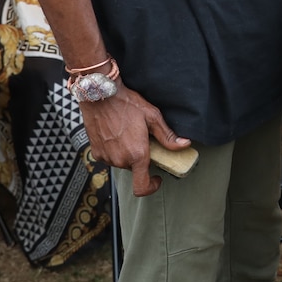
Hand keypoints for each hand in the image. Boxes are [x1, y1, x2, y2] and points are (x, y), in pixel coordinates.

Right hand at [78, 74, 190, 196]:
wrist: (99, 95)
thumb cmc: (126, 103)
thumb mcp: (152, 116)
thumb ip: (168, 136)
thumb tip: (184, 144)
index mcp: (137, 154)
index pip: (142, 187)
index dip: (152, 187)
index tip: (157, 178)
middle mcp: (120, 159)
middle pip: (134, 170)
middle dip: (140, 159)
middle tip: (142, 140)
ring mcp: (107, 157)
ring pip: (122, 163)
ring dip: (127, 154)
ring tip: (128, 134)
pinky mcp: (96, 152)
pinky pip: (110, 158)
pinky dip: (115, 150)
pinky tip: (116, 134)